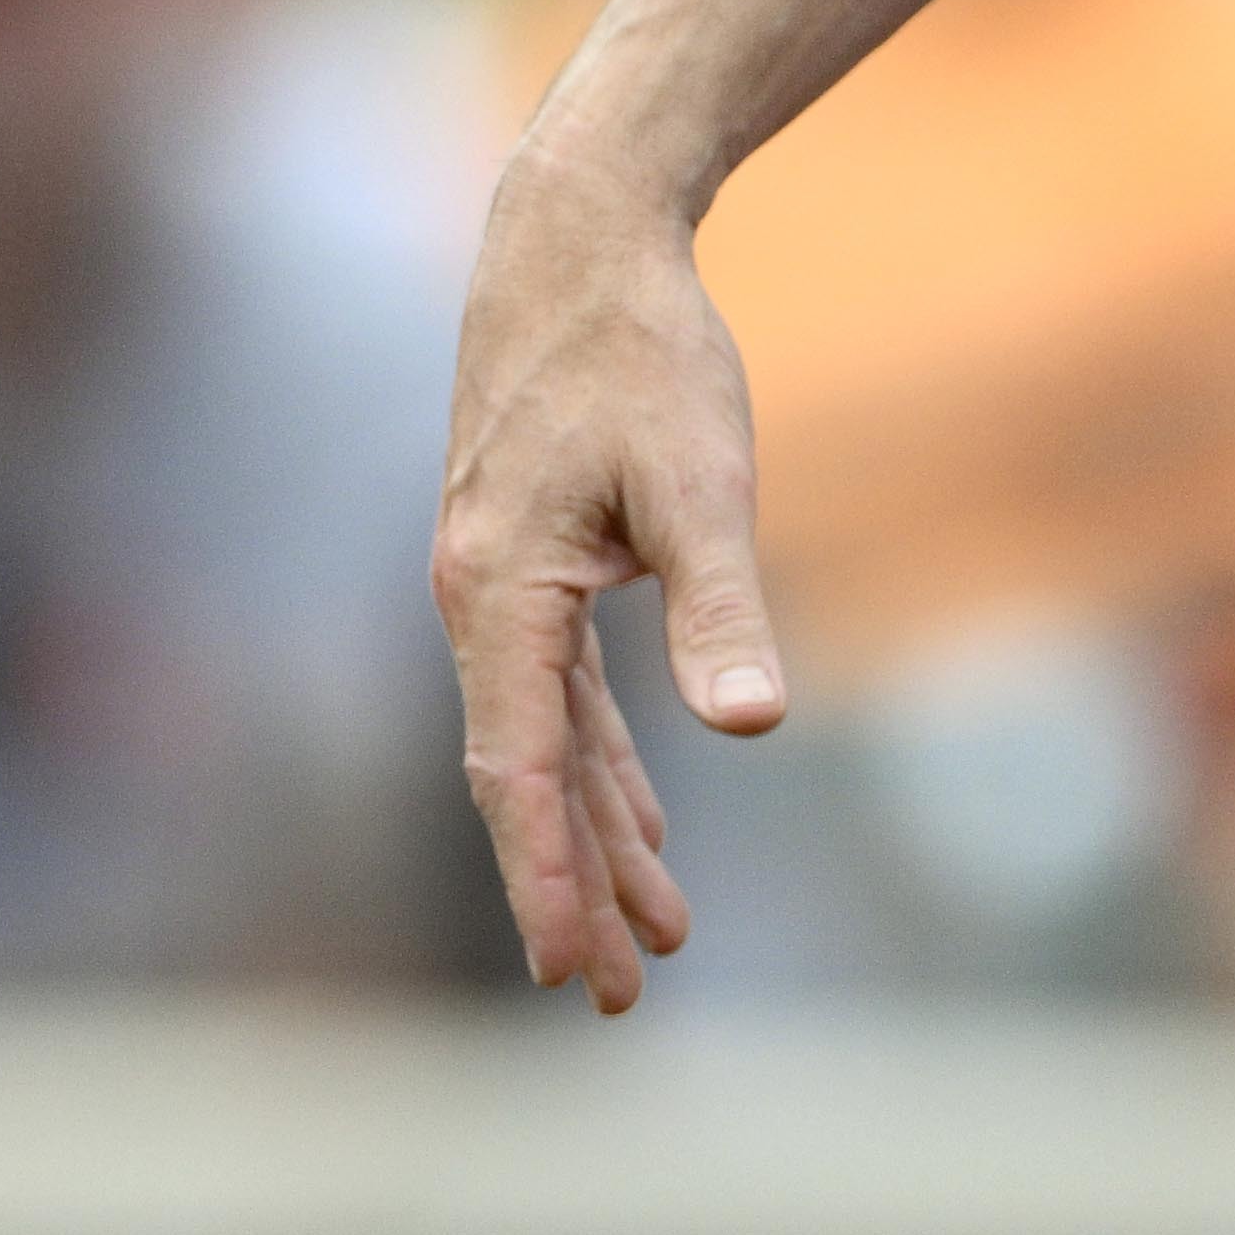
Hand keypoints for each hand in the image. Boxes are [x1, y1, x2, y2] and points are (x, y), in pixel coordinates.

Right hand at [430, 142, 789, 1012]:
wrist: (576, 238)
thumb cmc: (639, 347)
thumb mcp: (700, 474)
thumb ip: (719, 601)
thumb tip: (754, 725)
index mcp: (500, 595)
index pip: (516, 771)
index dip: (547, 874)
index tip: (576, 968)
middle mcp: (480, 603)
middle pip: (527, 778)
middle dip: (578, 885)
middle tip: (624, 996)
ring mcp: (499, 585)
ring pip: (547, 741)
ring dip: (598, 832)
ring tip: (656, 933)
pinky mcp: (531, 562)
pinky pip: (560, 692)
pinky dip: (603, 759)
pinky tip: (647, 813)